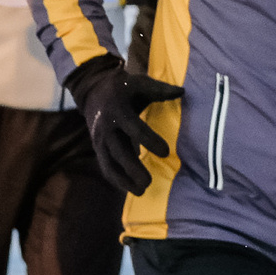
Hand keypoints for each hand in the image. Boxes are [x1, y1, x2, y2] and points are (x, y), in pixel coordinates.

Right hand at [66, 55, 182, 194]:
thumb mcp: (139, 82)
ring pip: (108, 163)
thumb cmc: (123, 87)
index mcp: (117, 109)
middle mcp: (106, 127)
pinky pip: (105, 166)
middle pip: (118, 151)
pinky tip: (130, 189)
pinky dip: (116, 179)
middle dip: (132, 168)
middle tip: (148, 182)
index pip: (133, 128)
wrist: (92, 90)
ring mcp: (99, 139)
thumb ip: (159, 89)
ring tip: (141, 191)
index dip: (149, 140)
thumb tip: (183, 92)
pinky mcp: (98, 147)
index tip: (165, 152)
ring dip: (122, 179)